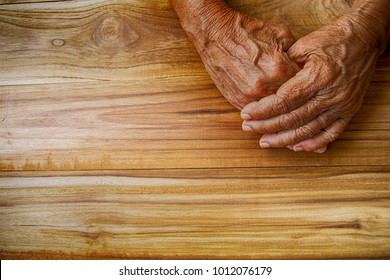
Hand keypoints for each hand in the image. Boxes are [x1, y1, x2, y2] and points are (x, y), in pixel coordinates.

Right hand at [171, 0, 298, 109]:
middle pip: (288, 101)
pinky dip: (261, 107)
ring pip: (272, 110)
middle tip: (290, 88)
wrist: (216, 35)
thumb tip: (302, 66)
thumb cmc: (246, 32)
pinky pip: (256, 112)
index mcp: (278, 69)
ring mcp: (248, 96)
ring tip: (274, 92)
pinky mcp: (236, 101)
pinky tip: (261, 96)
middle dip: (290, 95)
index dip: (304, 83)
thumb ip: (295, 53)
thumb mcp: (280, 33)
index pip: (301, 86)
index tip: (303, 82)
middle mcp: (264, 86)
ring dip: (275, 104)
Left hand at [240, 9, 385, 151]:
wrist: (366, 38)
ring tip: (265, 142)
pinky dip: (312, 143)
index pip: (284, 101)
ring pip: (308, 130)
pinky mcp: (349, 111)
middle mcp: (330, 95)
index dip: (263, 110)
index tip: (246, 114)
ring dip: (284, 139)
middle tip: (248, 128)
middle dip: (267, 125)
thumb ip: (285, 66)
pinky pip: (330, 134)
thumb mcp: (305, 44)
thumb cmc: (334, 38)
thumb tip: (266, 83)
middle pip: (292, 118)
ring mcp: (341, 106)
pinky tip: (295, 147)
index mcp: (318, 77)